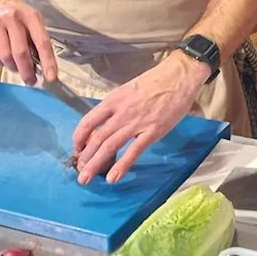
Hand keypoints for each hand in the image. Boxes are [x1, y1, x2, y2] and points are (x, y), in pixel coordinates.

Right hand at [0, 0, 55, 84]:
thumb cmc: (19, 15)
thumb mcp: (34, 21)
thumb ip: (38, 40)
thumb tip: (43, 66)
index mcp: (31, 17)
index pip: (42, 42)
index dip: (48, 62)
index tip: (51, 77)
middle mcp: (14, 19)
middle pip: (20, 53)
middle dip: (27, 71)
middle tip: (31, 80)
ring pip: (5, 56)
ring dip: (13, 67)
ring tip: (18, 67)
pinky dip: (1, 63)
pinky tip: (5, 60)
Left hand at [72, 51, 209, 183]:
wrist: (178, 76)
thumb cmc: (155, 80)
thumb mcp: (128, 89)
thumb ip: (117, 106)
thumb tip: (109, 123)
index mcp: (113, 100)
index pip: (88, 122)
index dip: (79, 138)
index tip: (78, 150)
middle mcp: (120, 113)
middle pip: (96, 138)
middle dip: (85, 158)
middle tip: (80, 172)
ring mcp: (136, 123)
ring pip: (109, 147)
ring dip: (95, 165)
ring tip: (86, 179)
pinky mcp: (152, 132)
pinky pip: (133, 152)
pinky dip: (121, 166)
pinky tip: (112, 178)